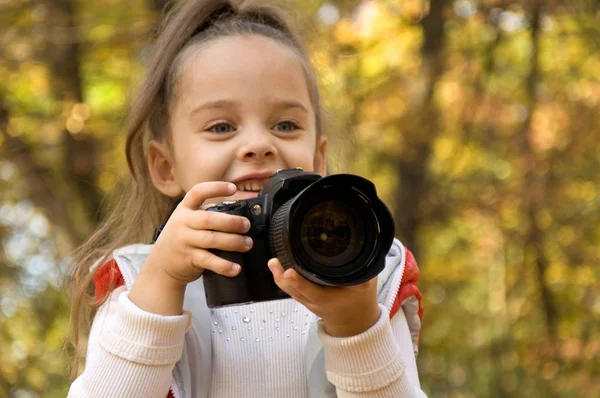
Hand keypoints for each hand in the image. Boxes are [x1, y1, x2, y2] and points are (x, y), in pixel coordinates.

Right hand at [130, 182, 251, 314]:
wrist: (162, 263)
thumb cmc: (183, 238)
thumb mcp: (187, 220)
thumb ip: (207, 214)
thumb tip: (239, 213)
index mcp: (185, 209)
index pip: (198, 192)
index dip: (215, 188)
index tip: (233, 188)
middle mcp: (183, 222)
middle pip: (209, 219)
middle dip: (231, 222)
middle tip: (247, 225)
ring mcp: (185, 241)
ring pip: (212, 239)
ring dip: (233, 242)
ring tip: (247, 244)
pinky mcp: (189, 258)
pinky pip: (209, 261)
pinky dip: (224, 266)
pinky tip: (236, 268)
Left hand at [268, 258, 380, 336]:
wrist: (355, 321)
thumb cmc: (360, 301)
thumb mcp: (366, 286)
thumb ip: (363, 274)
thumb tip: (363, 260)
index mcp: (328, 299)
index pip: (311, 291)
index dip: (299, 282)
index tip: (289, 271)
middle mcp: (314, 302)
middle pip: (294, 291)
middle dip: (282, 277)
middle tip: (274, 261)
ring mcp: (308, 301)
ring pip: (290, 291)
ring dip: (279, 277)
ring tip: (273, 262)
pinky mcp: (305, 298)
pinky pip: (291, 290)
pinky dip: (283, 280)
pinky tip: (279, 266)